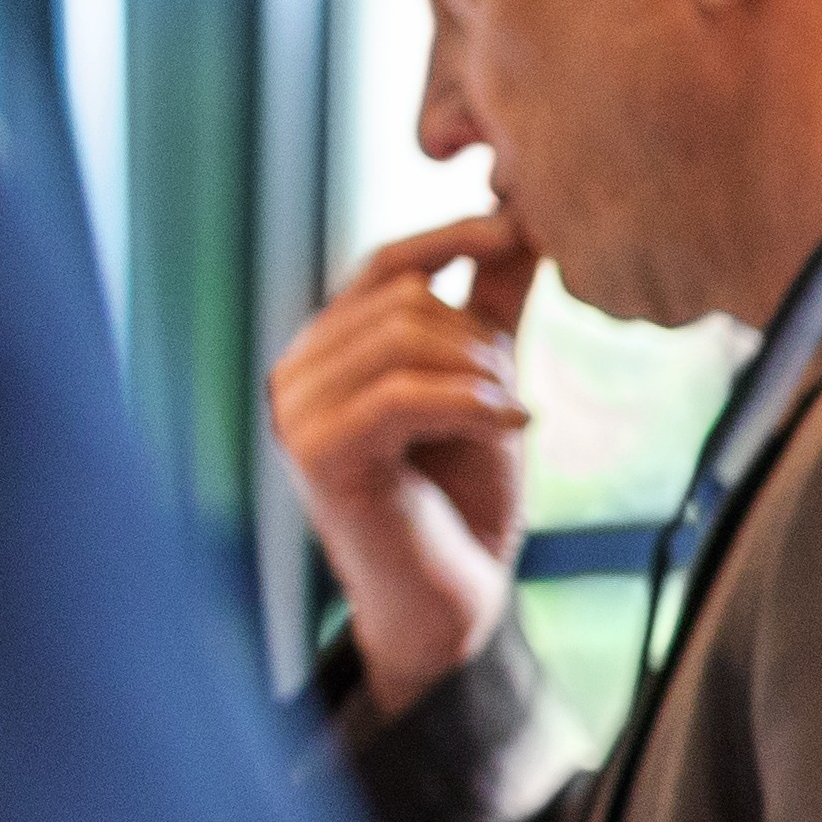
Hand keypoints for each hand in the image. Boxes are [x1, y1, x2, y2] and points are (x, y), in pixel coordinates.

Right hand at [268, 212, 540, 707]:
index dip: (451, 238)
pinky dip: (469, 404)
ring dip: (479, 374)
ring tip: (509, 416)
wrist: (450, 602)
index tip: (519, 230)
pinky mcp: (317, 453)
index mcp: (329, 349)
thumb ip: (492, 306)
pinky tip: (511, 426)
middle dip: (478, 337)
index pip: (384, 263)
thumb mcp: (483, 383)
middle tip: (512, 392)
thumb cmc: (463, 497)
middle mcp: (297, 372)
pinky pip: (401, 394)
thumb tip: (526, 219)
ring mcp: (296, 412)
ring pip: (401, 340)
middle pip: (400, 300)